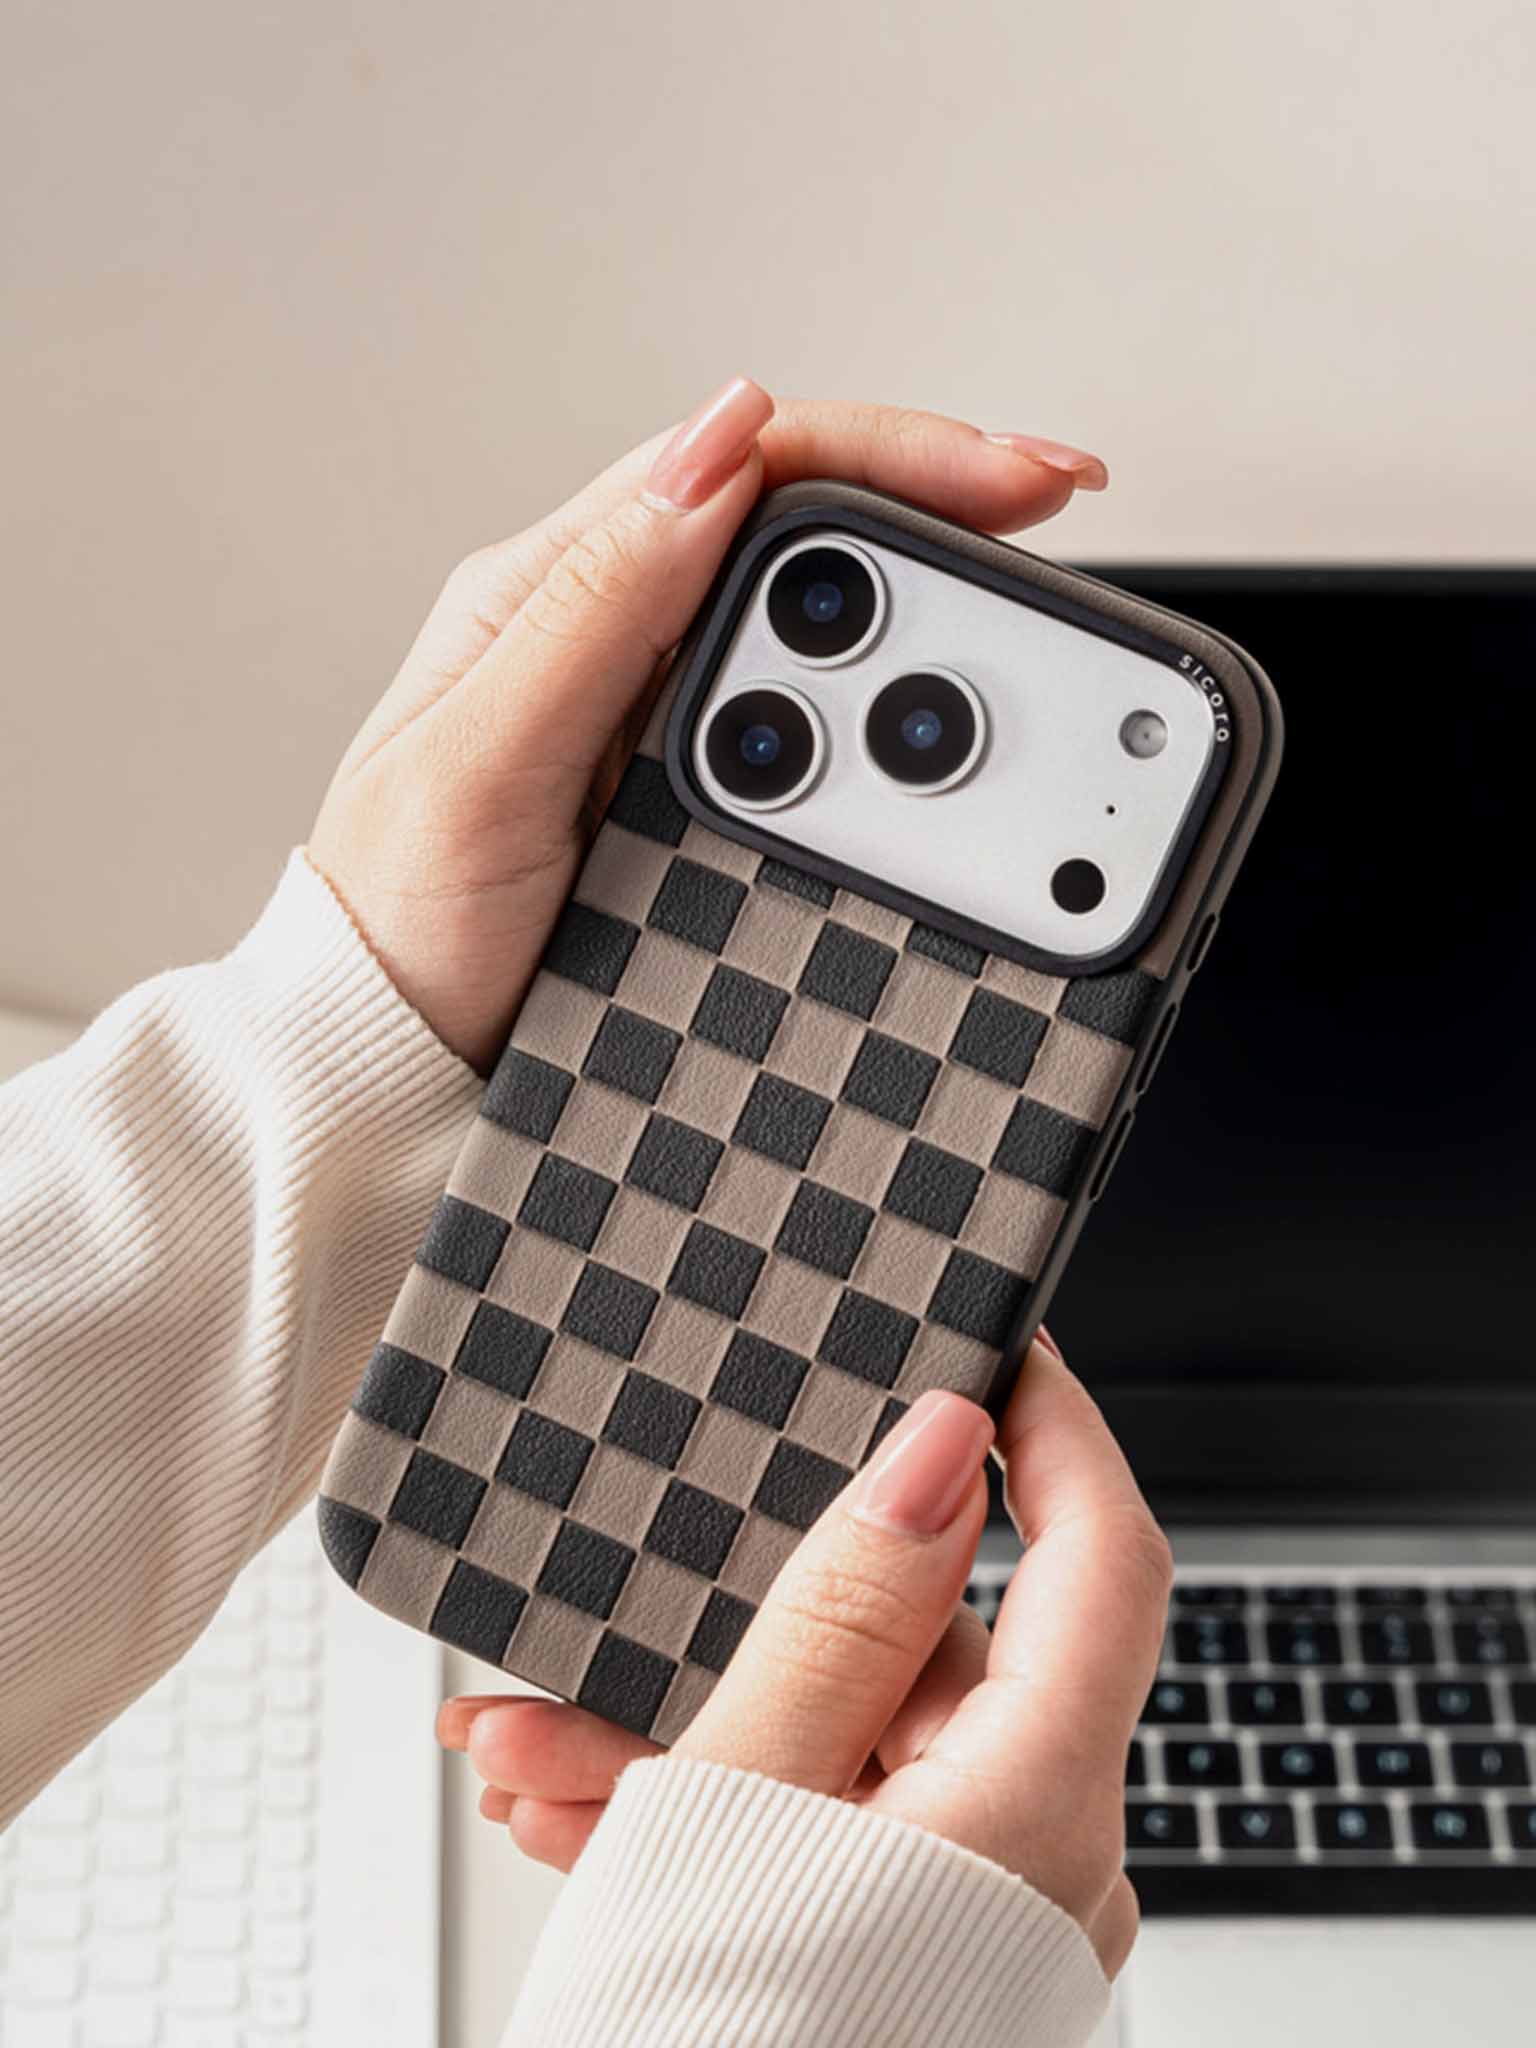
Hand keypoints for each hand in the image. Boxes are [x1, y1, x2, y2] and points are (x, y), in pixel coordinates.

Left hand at [307, 378, 1106, 1071]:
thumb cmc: (400, 922)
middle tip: (1055, 524)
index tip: (1016, 480)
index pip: (746, 469)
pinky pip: (816, 736)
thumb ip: (595, 611)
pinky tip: (949, 731)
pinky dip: (893, 723)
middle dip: (945, 512)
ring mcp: (663, 722)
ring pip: (825, 631)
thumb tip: (713, 455)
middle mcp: (617, 637)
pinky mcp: (695, 802)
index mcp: (557, 592)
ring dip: (933, 620)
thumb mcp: (482, 760)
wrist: (394, 1068)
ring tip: (1030, 633)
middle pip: (810, 532)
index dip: (895, 454)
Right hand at [439, 1332, 1171, 1977]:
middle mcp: (1041, 1867)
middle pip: (927, 1659)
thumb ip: (841, 1615)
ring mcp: (984, 1922)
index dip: (1056, 1429)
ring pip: (852, 1748)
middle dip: (752, 1624)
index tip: (990, 1345)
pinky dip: (722, 1809)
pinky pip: (837, 1829)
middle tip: (607, 1622)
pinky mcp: (922, 1958)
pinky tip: (587, 1814)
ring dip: (696, 1731)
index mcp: (1036, 1809)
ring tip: (542, 1746)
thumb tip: (937, 1453)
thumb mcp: (737, 1807)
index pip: (1107, 1556)